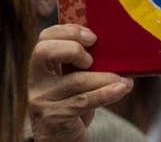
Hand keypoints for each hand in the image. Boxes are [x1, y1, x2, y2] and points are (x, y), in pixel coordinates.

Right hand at [28, 24, 133, 141]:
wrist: (62, 140)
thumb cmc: (73, 104)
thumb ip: (85, 64)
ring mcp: (42, 100)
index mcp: (42, 66)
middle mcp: (36, 81)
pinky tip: (122, 88)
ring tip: (124, 80)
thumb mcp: (74, 80)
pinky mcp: (55, 117)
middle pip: (44, 51)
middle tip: (92, 59)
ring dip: (106, 77)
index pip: (45, 38)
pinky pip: (84, 101)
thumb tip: (118, 47)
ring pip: (76, 80)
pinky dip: (107, 93)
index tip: (92, 37)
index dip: (68, 31)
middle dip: (73, 48)